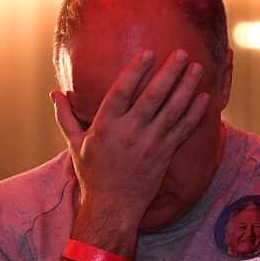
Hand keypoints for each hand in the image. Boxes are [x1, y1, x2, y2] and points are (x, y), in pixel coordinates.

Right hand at [53, 48, 210, 246]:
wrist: (112, 207)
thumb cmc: (93, 175)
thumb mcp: (75, 145)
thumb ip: (66, 117)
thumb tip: (55, 94)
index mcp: (106, 126)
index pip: (122, 92)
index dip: (136, 71)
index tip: (148, 54)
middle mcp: (129, 132)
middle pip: (153, 97)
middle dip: (169, 73)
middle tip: (182, 53)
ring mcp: (150, 144)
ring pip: (172, 110)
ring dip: (187, 88)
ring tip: (198, 68)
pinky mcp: (164, 154)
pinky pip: (182, 130)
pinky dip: (194, 114)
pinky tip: (204, 98)